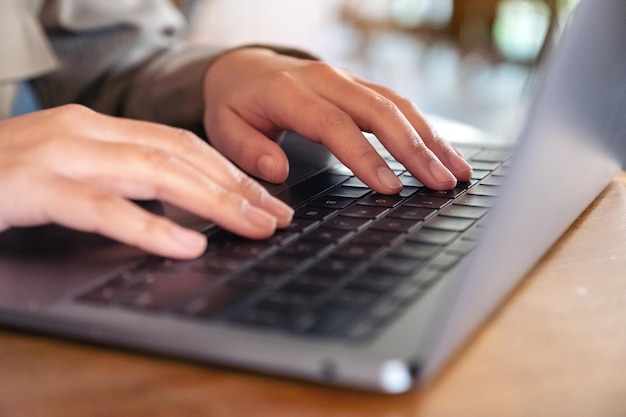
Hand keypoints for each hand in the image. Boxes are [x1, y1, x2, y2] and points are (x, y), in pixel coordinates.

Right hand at [0, 105, 292, 258]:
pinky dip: (150, 227)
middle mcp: (86, 131)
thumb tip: (182, 212)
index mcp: (99, 128)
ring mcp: (60, 155)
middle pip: (181, 156)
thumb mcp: (73, 173)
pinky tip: (188, 244)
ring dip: (213, 202)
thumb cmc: (6, 180)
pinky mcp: (33, 186)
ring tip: (255, 226)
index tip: (267, 198)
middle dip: (236, 187)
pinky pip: (103, 208)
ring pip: (155, 173)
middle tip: (277, 216)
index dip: (230, 171)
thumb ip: (122, 184)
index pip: (182, 144)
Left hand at [202, 47, 472, 193]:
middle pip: (378, 111)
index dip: (364, 156)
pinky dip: (424, 129)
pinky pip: (397, 104)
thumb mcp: (223, 127)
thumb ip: (247, 150)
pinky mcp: (359, 87)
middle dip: (414, 149)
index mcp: (289, 92)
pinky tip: (442, 152)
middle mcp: (325, 80)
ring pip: (397, 105)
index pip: (334, 126)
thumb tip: (279, 170)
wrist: (243, 68)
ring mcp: (346, 80)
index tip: (390, 187)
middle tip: (441, 184)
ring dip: (430, 139)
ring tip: (457, 173)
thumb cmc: (235, 103)